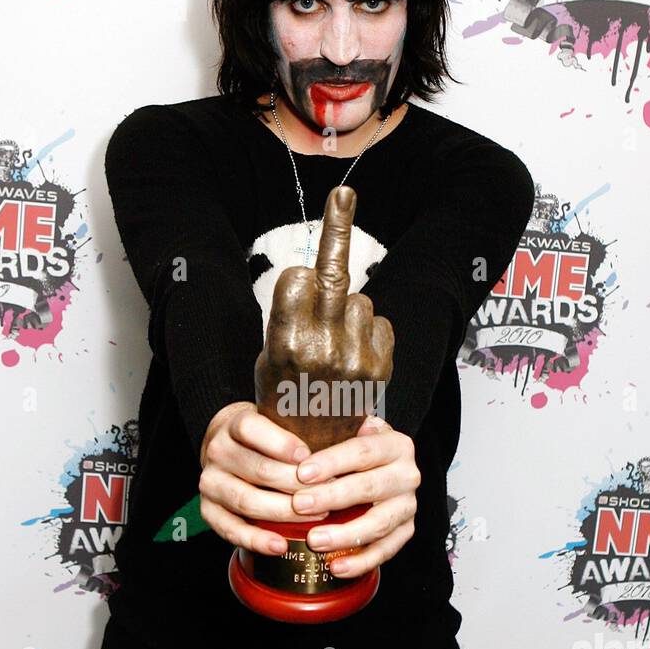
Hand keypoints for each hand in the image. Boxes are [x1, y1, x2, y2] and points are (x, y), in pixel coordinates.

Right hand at [198, 400, 328, 555]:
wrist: (229, 449)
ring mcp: (210, 483)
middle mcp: (217, 451)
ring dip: (284, 513)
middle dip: (297, 485)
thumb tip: (371, 425)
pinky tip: (280, 545)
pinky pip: (230, 529)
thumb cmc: (268, 438)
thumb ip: (315, 423)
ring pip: (248, 501)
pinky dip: (256, 540)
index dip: (281, 444)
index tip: (309, 456)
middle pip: (258, 470)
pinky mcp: (208, 510)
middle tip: (330, 493)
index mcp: (235, 424)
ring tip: (317, 518)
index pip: (252, 429)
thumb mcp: (283, 420)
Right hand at [253, 185, 393, 452]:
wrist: (315, 455)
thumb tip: (312, 271)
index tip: (305, 262)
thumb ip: (289, 315)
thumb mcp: (268, 358)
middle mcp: (322, 348)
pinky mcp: (381, 368)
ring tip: (334, 347)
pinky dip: (370, 332)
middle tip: (345, 193)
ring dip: (348, 312)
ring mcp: (355, 358)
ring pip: (359, 300)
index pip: (298, 276)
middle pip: (334, 274)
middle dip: (338, 229)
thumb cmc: (284, 401)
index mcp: (285, 343)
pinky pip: (381, 322)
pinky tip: (355, 357)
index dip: (300, 276)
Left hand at [291, 414, 419, 577]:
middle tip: (300, 505)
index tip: (302, 472)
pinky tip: (335, 567)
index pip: (363, 450)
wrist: (380, 467)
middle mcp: (407, 474)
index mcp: (395, 444)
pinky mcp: (405, 531)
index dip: (332, 461)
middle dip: (333, 497)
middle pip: (371, 487)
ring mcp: (408, 505)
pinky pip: (386, 550)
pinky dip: (361, 562)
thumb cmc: (352, 450)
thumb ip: (332, 426)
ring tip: (314, 540)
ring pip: (379, 523)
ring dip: (345, 534)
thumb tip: (300, 425)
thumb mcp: (347, 430)